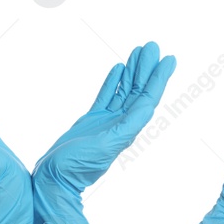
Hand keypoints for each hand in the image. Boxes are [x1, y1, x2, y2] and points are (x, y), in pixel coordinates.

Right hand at [31, 41, 175, 223]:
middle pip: (138, 90)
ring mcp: (106, 120)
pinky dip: (113, 82)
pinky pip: (107, 96)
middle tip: (153, 46)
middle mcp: (120, 122)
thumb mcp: (107, 145)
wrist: (55, 177)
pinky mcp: (92, 120)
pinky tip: (118, 69)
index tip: (168, 59)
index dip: (159, 78)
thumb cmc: (79, 165)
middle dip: (146, 68)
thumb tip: (148, 107)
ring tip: (139, 51)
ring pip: (124, 91)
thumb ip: (127, 126)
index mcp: (128, 128)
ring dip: (133, 72)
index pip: (147, 98)